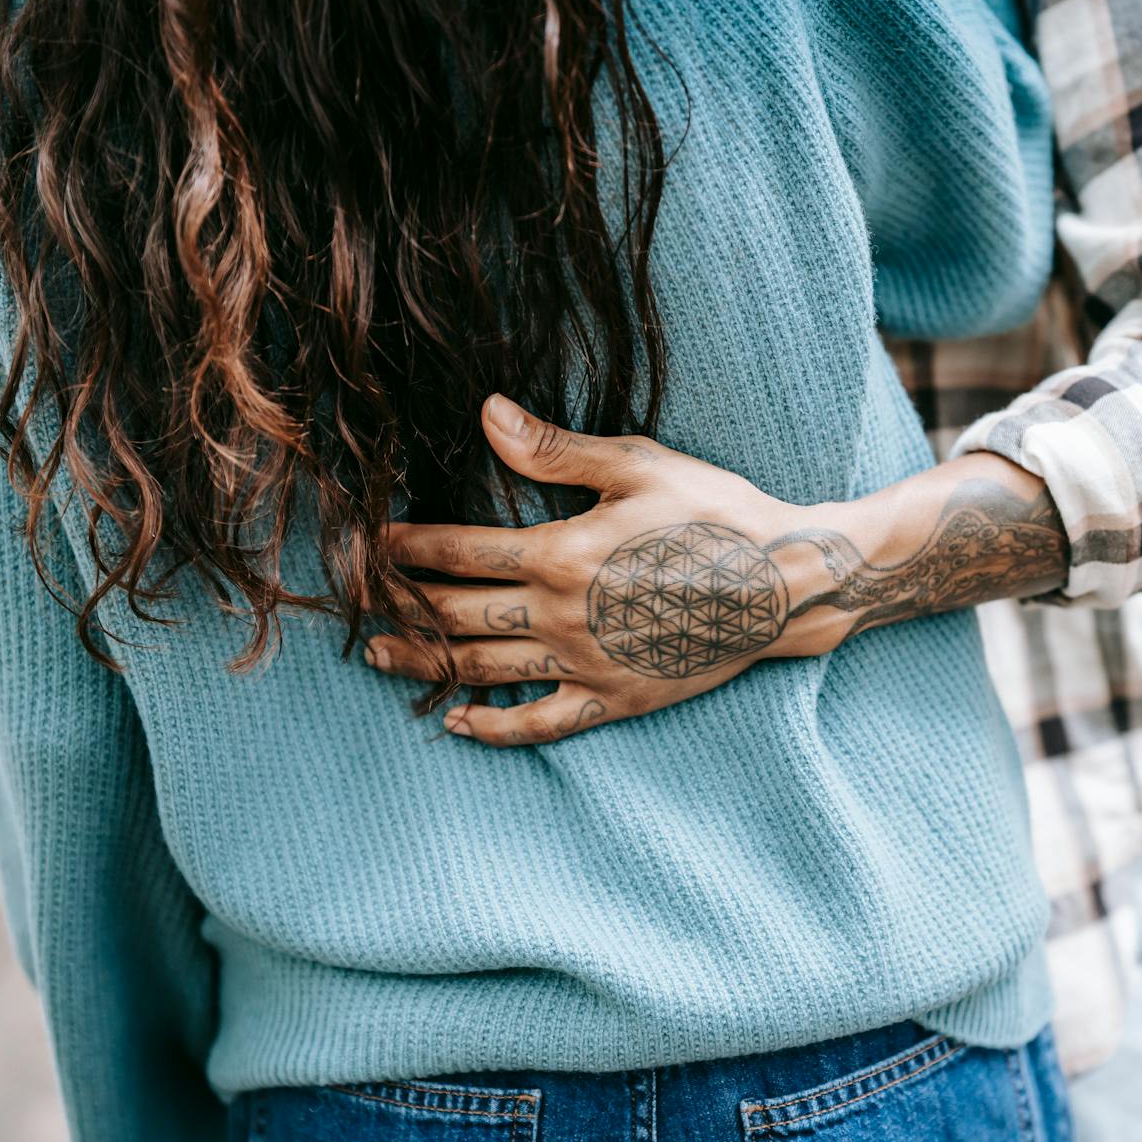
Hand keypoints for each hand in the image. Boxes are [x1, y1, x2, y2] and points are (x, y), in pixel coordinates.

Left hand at [368, 393, 1066, 744]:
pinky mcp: (615, 699)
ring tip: (379, 654)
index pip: (456, 553)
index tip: (368, 543)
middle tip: (357, 600)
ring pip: (482, 670)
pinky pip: (541, 724)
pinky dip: (494, 728)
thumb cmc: (714, 512)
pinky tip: (459, 722)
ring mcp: (586, 665)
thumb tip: (485, 414)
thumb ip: (554, 450)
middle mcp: (561, 617)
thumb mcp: (637, 463)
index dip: (404, 547)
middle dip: (399, 603)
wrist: (784, 583)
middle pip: (455, 614)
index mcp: (560, 553)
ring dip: (424, 662)